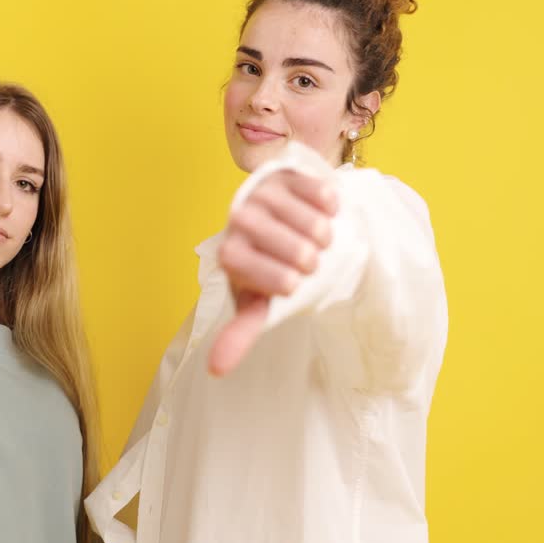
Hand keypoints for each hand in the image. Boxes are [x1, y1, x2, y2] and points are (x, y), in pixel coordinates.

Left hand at [208, 170, 337, 376]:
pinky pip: (313, 186)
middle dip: (301, 254)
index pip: (243, 261)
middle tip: (311, 262)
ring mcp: (264, 192)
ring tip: (322, 241)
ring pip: (299, 213)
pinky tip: (327, 213)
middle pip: (278, 238)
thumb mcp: (260, 302)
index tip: (294, 284)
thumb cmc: (274, 273)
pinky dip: (326, 203)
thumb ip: (241, 332)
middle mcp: (239, 217)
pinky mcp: (288, 173)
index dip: (274, 275)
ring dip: (318, 231)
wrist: (291, 234)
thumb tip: (216, 370)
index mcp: (229, 253)